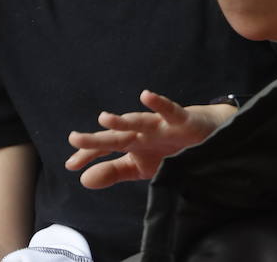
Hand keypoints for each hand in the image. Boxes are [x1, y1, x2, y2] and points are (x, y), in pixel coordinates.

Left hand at [64, 90, 234, 189]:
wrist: (206, 136)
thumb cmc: (169, 149)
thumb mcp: (139, 167)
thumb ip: (113, 172)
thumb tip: (83, 180)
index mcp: (131, 143)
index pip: (106, 148)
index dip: (88, 155)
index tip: (70, 165)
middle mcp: (142, 132)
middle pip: (117, 136)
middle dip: (97, 140)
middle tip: (74, 139)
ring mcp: (161, 125)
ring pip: (139, 122)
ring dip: (123, 121)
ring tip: (104, 119)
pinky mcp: (181, 121)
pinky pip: (170, 111)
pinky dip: (159, 104)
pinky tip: (147, 96)